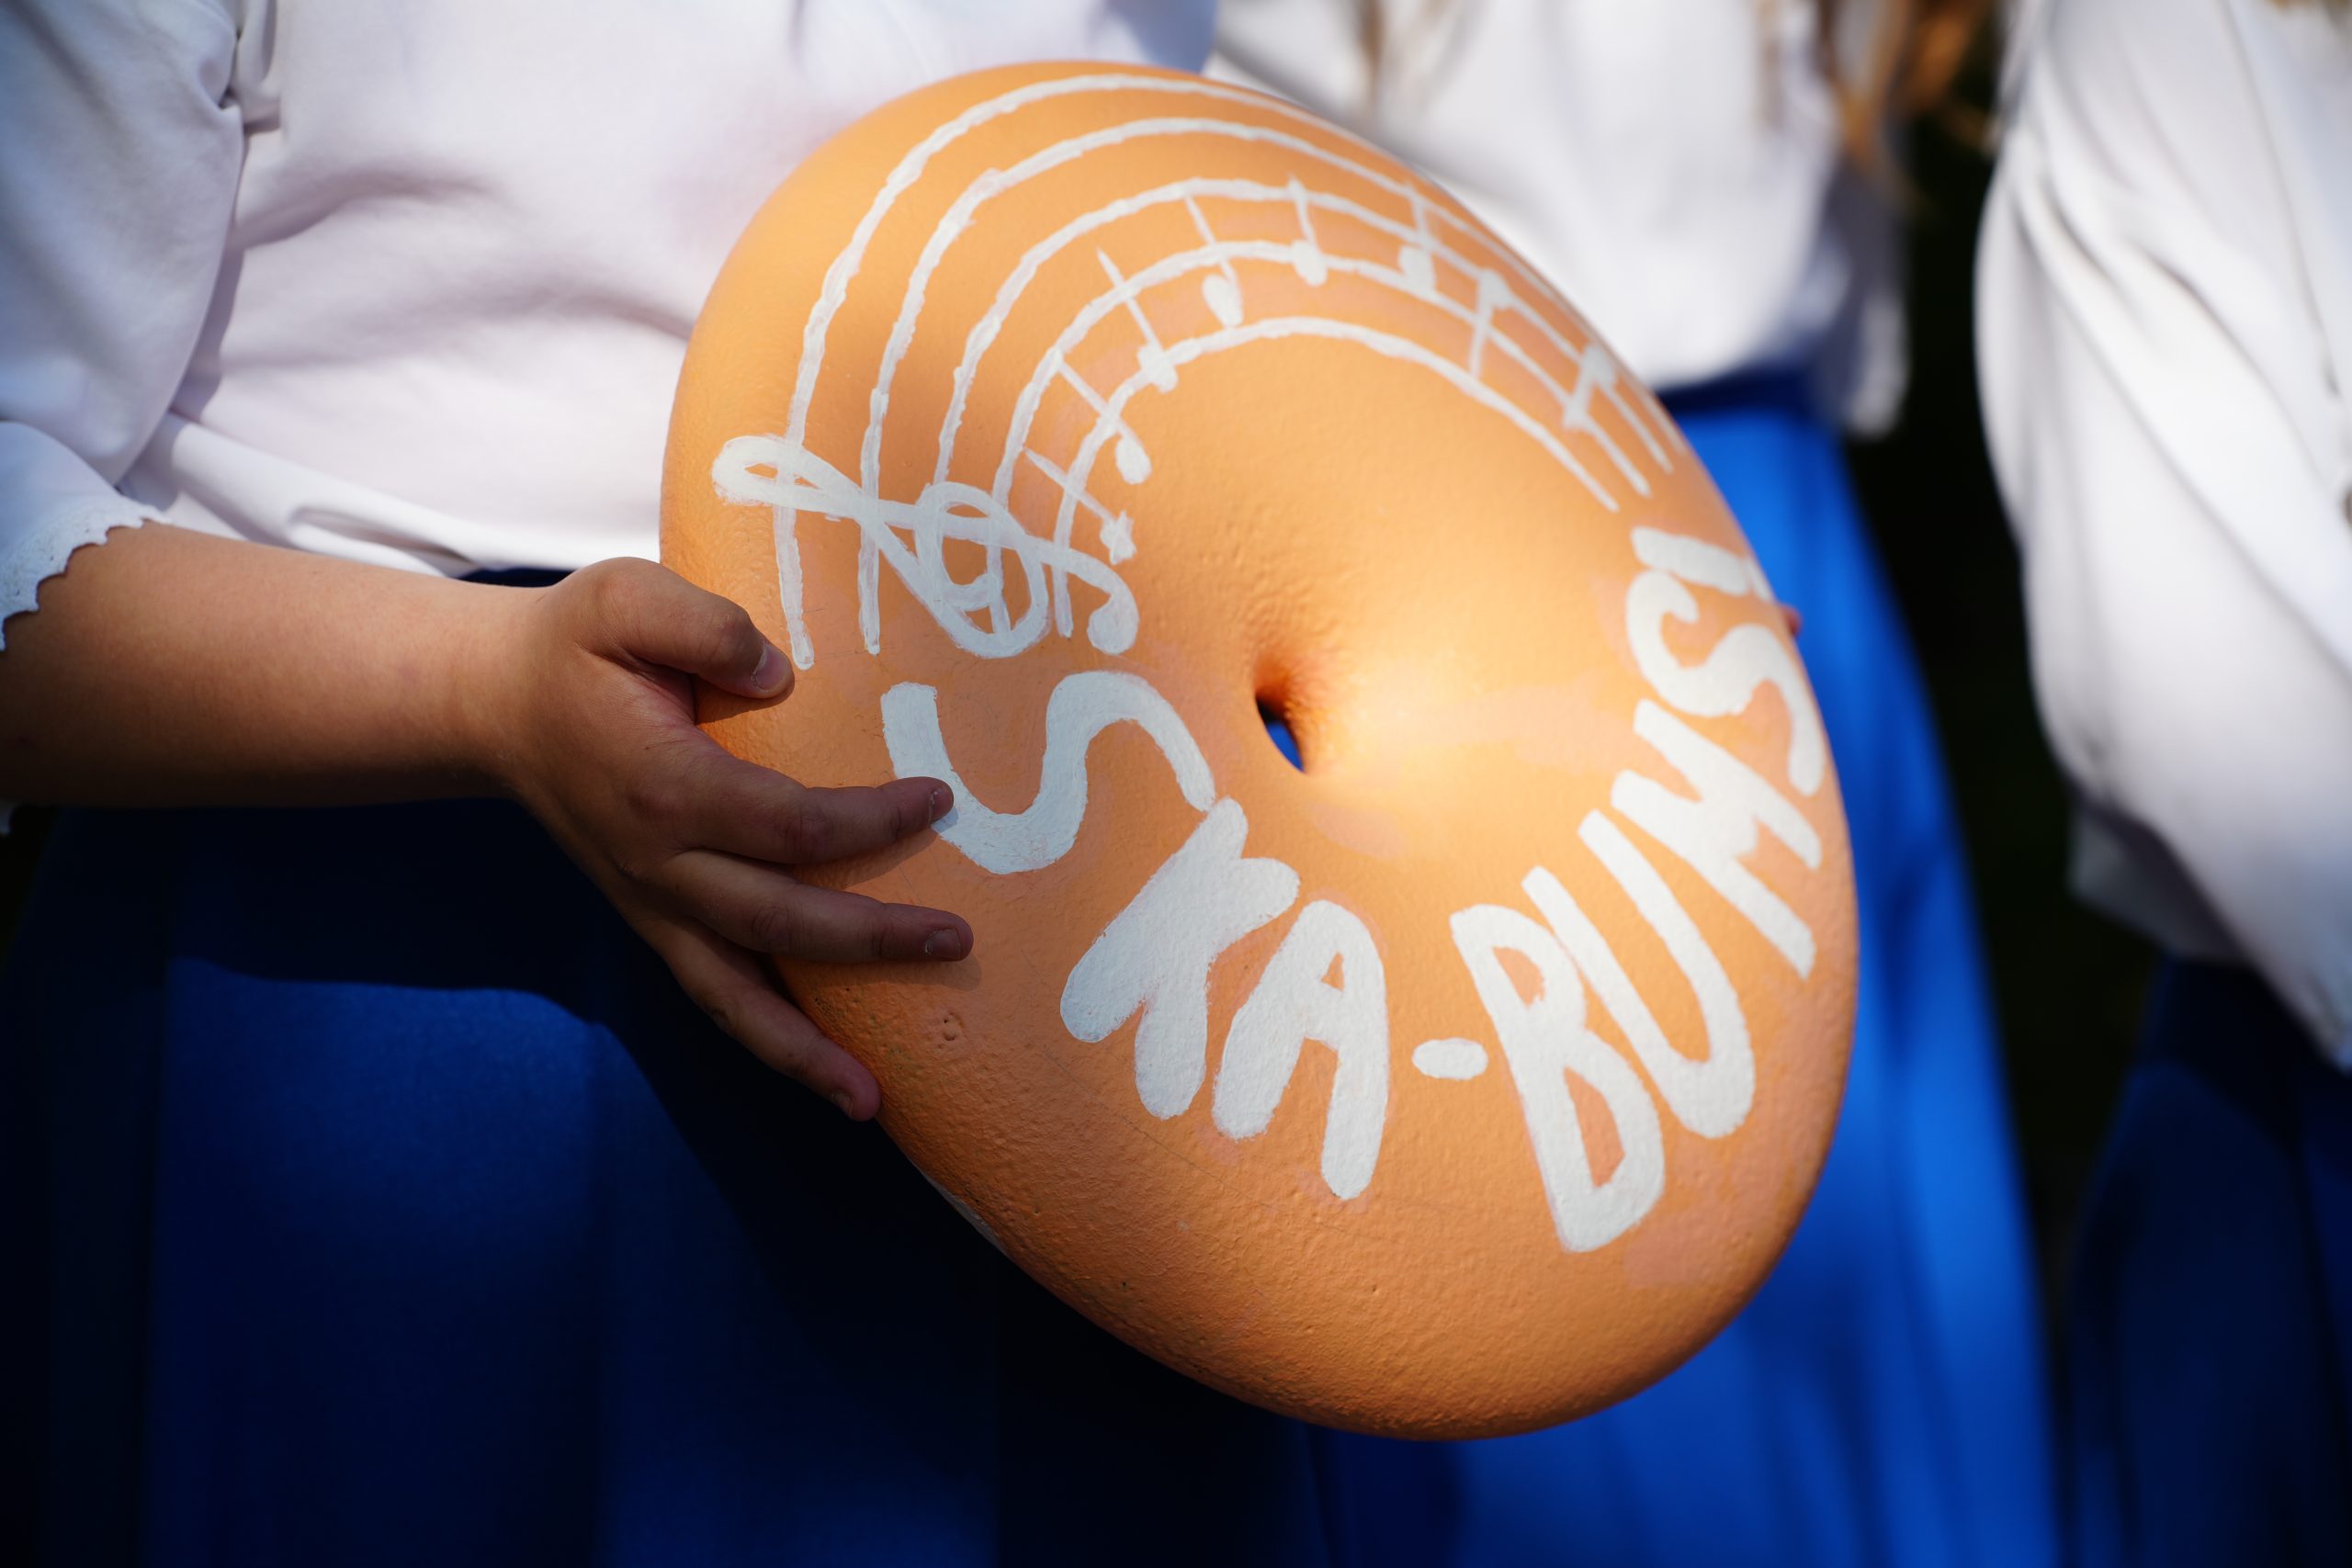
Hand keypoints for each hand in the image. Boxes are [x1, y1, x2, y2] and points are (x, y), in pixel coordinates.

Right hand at [482, 558, 969, 1118]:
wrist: (494, 707)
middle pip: (778, 925)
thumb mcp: (626, 598)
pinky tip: (821, 1074)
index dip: (872, 823)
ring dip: (803, 1052)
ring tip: (873, 1103)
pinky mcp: (653, 923)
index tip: (938, 799)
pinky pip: (713, 995)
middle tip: (958, 942)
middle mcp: (659, 867)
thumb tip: (778, 671)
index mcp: (666, 791)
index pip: (790, 826)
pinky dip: (764, 1040)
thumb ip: (703, 625)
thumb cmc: (575, 648)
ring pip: (732, 997)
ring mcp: (652, 907)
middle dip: (871, 942)